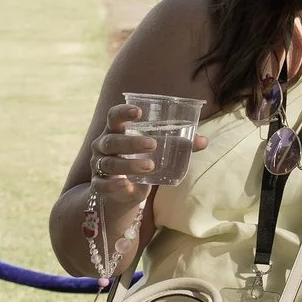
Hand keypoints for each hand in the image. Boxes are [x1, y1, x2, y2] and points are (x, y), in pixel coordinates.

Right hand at [86, 101, 206, 209]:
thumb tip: (203, 141)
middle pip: (112, 141)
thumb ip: (178, 145)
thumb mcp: (158, 151)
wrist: (123, 190)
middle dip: (131, 142)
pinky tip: (125, 184)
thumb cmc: (140, 159)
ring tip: (150, 166)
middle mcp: (103, 146)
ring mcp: (99, 165)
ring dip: (129, 164)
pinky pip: (101, 184)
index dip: (122, 112)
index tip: (138, 111)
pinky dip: (112, 185)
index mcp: (116, 131)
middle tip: (153, 145)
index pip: (113, 116)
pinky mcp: (99, 185)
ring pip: (109, 163)